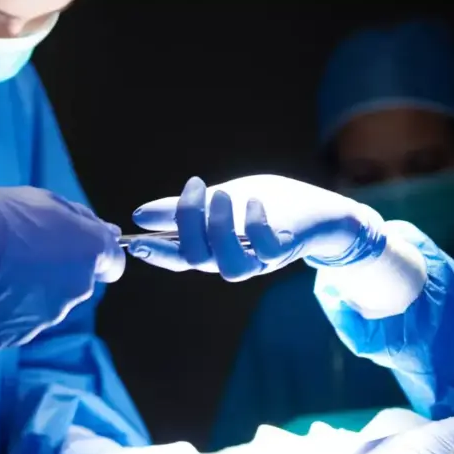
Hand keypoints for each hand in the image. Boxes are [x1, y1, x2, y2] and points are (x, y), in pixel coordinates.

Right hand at [0, 186, 124, 348]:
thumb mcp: (42, 201)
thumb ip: (80, 222)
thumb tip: (110, 233)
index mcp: (87, 253)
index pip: (112, 263)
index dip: (93, 256)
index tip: (72, 249)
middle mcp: (75, 290)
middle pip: (75, 284)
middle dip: (54, 271)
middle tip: (18, 253)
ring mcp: (46, 318)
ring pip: (45, 305)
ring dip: (28, 292)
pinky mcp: (16, 336)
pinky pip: (16, 322)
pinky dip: (5, 310)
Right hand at [128, 175, 385, 280]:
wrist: (318, 210)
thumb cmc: (268, 205)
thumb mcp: (220, 200)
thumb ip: (183, 210)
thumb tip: (139, 215)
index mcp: (212, 249)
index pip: (177, 258)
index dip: (156, 253)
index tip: (136, 240)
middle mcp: (231, 258)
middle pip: (197, 259)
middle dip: (188, 223)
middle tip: (194, 188)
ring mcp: (258, 259)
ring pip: (230, 265)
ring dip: (219, 230)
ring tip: (220, 194)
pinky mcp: (285, 250)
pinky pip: (266, 250)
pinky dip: (255, 226)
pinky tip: (253, 202)